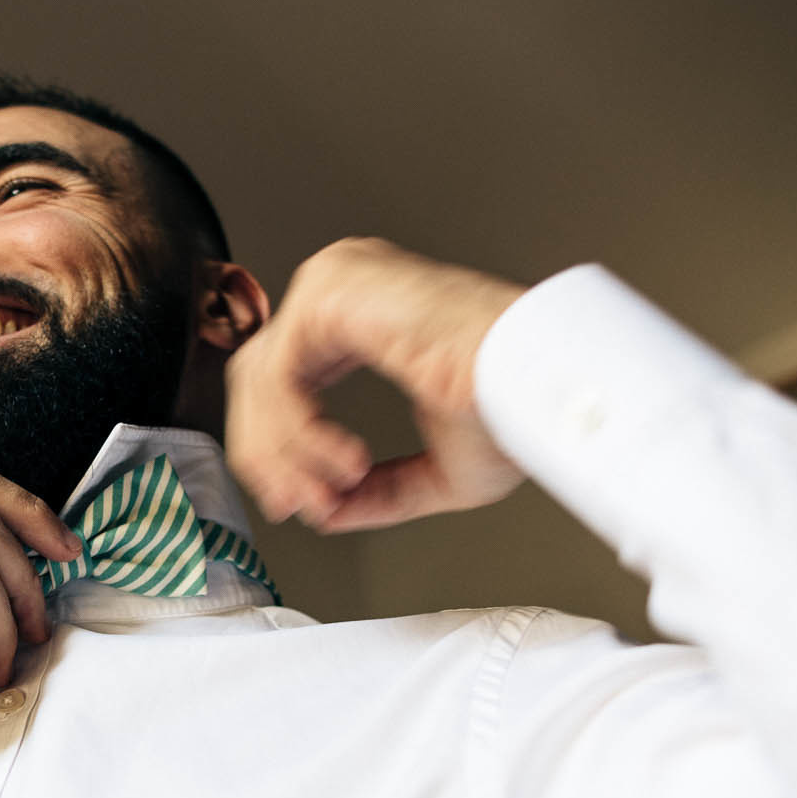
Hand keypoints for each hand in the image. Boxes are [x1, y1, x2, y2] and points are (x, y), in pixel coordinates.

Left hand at [225, 238, 527, 532]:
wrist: (539, 387)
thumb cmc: (514, 410)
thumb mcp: (436, 473)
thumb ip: (378, 492)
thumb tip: (328, 514)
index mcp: (363, 316)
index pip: (282, 379)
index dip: (277, 449)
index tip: (300, 501)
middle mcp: (342, 290)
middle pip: (257, 379)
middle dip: (269, 455)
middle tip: (297, 505)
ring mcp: (333, 283)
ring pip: (258, 378)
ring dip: (283, 453)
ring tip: (329, 490)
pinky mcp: (328, 294)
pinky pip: (276, 374)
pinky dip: (296, 432)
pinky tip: (345, 461)